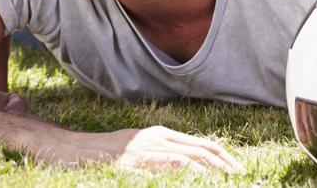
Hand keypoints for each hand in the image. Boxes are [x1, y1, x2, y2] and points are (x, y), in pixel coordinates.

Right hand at [50, 125, 243, 172]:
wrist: (76, 150)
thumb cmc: (109, 154)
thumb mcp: (142, 150)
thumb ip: (165, 156)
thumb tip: (189, 167)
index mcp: (163, 135)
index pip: (202, 144)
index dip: (223, 157)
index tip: (238, 170)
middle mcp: (159, 139)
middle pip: (201, 151)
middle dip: (224, 166)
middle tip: (240, 177)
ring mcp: (147, 150)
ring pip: (188, 158)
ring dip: (209, 171)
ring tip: (226, 180)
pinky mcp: (135, 162)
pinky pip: (165, 165)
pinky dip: (182, 169)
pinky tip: (193, 174)